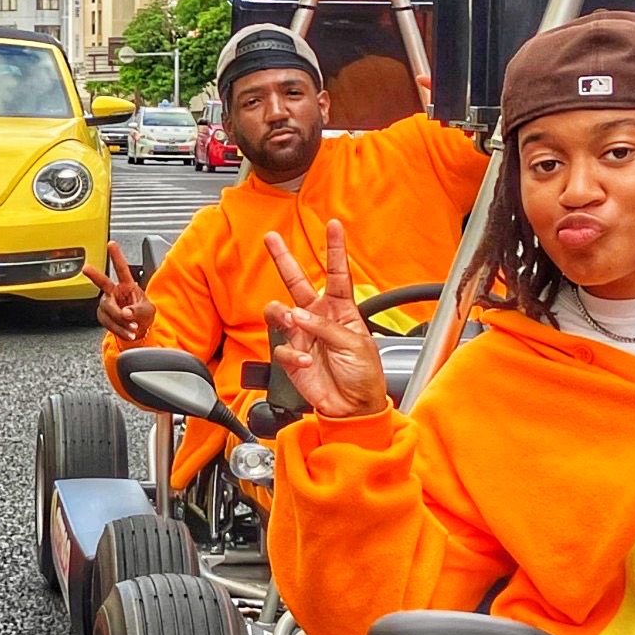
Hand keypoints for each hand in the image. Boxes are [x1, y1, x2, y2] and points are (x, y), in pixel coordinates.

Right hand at [82, 243, 156, 342]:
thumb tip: (126, 313)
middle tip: (86, 268)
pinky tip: (127, 332)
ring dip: (120, 322)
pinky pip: (107, 323)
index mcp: (127, 286)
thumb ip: (137, 311)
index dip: (116, 256)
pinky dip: (118, 329)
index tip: (111, 244)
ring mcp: (108, 304)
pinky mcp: (103, 316)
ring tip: (133, 328)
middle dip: (94, 275)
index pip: (121, 269)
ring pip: (107, 310)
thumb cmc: (143, 317)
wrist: (139, 333)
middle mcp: (115, 292)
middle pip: (103, 284)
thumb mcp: (147, 312)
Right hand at [263, 222, 388, 418]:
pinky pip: (281, 348)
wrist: (352, 409)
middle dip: (283, 259)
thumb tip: (299, 316)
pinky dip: (292, 354)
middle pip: (297, 282)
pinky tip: (305, 361)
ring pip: (279, 311)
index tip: (334, 226)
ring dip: (282, 315)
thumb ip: (326, 327)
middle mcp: (319, 318)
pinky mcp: (291, 356)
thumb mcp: (356, 345)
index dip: (335, 249)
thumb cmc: (363, 376)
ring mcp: (302, 336)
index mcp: (342, 310)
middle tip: (271, 238)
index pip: (337, 273)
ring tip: (291, 323)